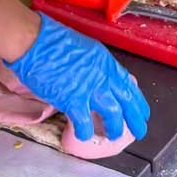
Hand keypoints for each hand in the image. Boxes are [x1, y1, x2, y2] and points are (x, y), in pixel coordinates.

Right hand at [6, 17, 149, 142]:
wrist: (34, 41)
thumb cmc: (52, 40)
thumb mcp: (84, 48)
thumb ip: (94, 66)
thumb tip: (97, 78)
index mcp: (105, 62)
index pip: (129, 85)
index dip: (138, 101)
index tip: (142, 112)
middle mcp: (103, 76)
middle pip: (126, 102)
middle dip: (134, 120)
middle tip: (138, 132)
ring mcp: (89, 89)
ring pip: (112, 115)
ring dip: (114, 128)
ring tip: (112, 136)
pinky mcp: (72, 100)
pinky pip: (85, 123)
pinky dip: (85, 132)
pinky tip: (83, 135)